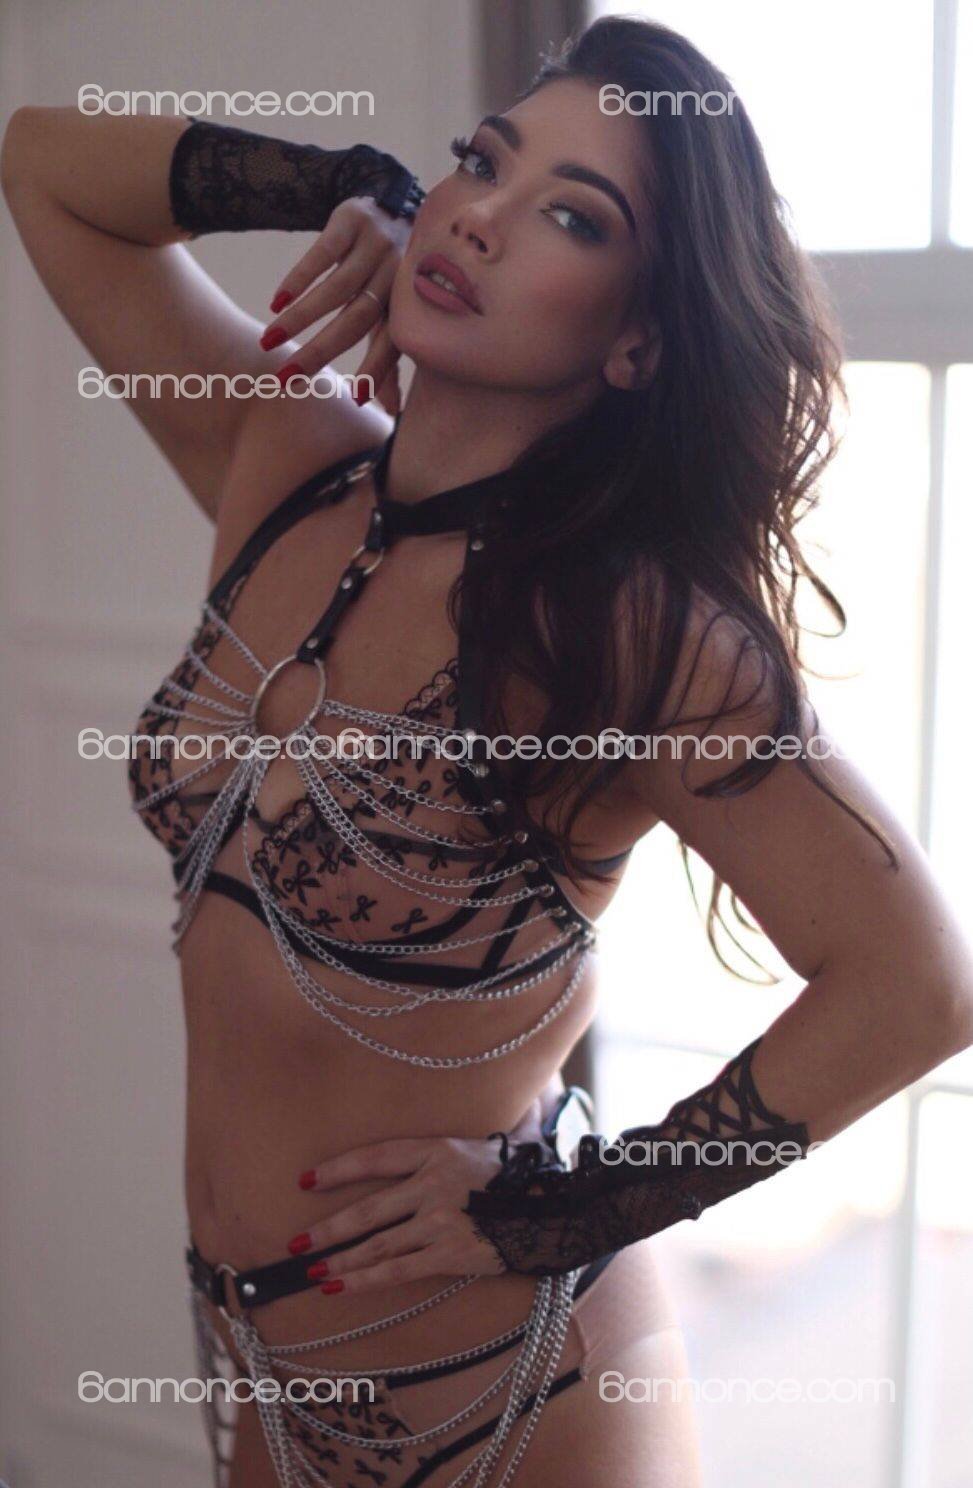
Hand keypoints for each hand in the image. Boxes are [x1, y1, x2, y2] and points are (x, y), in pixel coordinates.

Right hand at [261, 195, 414, 414]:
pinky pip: (323, 251)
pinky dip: (299, 278)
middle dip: (321, 351)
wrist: (392, 198)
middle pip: (357, 319)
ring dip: (300, 318)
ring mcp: (375, 245)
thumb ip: (390, 357)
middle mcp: (395, 274)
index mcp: (407, 302)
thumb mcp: (395, 309)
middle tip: (287, 377)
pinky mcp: (352, 218)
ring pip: (337, 288)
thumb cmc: (391, 271)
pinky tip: (278, 300)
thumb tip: (390, 411)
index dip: (377, 370)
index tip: (357, 401)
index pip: (392, 342)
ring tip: (269, 341)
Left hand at [290, 1100, 550, 1295]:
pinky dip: (365, 1280)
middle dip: (328, 1227)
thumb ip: (462, 1135)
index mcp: (438, 1150)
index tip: (308, 1179)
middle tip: (297, 1240)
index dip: (339, 1169)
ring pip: (376, 1244)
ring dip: (340, 1259)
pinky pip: (397, 1271)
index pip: (376, 1157)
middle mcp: (433, 1184)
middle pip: (367, 1208)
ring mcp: (439, 1222)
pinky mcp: (449, 1254)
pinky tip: (340, 1286)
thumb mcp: (491, 1141)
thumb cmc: (524, 1174)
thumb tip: (481, 1106)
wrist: (559, 1210)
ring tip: (312, 1270)